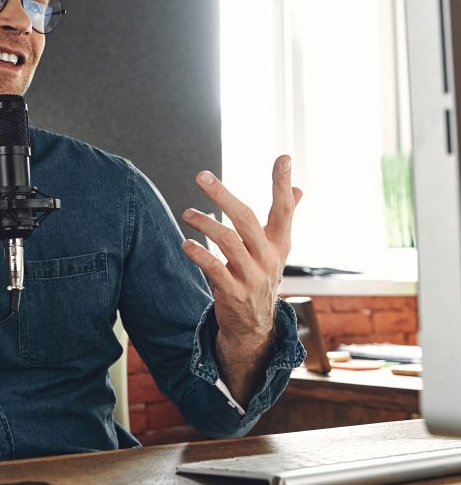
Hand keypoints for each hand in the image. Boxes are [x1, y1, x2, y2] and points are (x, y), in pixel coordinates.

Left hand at [181, 155, 302, 352]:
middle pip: (247, 219)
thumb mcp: (276, 250)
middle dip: (223, 195)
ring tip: (187, 214)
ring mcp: (252, 277)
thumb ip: (285, 218)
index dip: (282, 184)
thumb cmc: (260, 277)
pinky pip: (214, 269)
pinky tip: (186, 244)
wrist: (254, 327)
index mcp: (279, 244)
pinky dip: (198, 254)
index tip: (283, 157)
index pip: (284, 210)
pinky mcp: (233, 293)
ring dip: (204, 224)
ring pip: (228, 241)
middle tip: (201, 176)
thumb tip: (298, 188)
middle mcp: (268, 258)